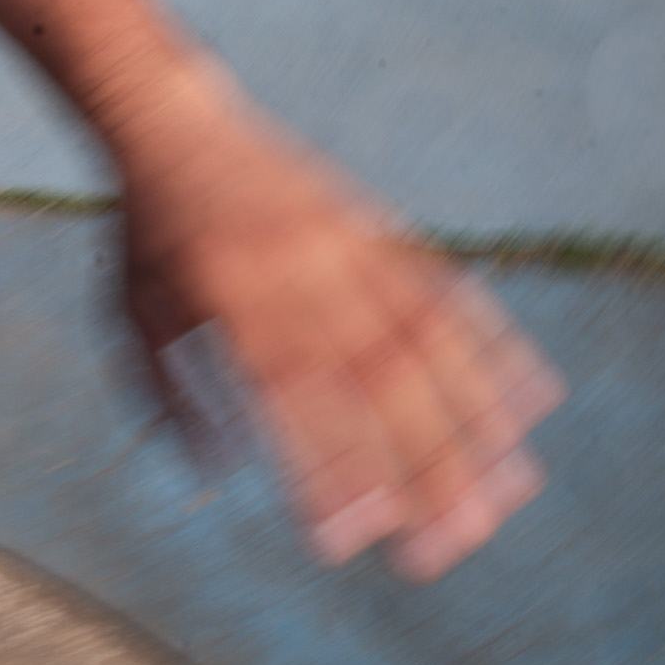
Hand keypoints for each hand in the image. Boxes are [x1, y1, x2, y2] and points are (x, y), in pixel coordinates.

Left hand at [117, 74, 563, 581]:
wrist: (170, 114)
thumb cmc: (145, 231)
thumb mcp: (129, 310)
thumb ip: (168, 395)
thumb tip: (222, 475)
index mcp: (228, 292)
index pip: (288, 394)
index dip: (324, 468)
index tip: (350, 542)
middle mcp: (296, 267)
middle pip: (374, 378)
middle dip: (417, 470)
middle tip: (446, 550)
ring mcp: (345, 242)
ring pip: (425, 339)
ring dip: (473, 422)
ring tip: (509, 495)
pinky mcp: (375, 224)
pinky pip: (444, 286)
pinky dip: (494, 343)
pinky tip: (535, 397)